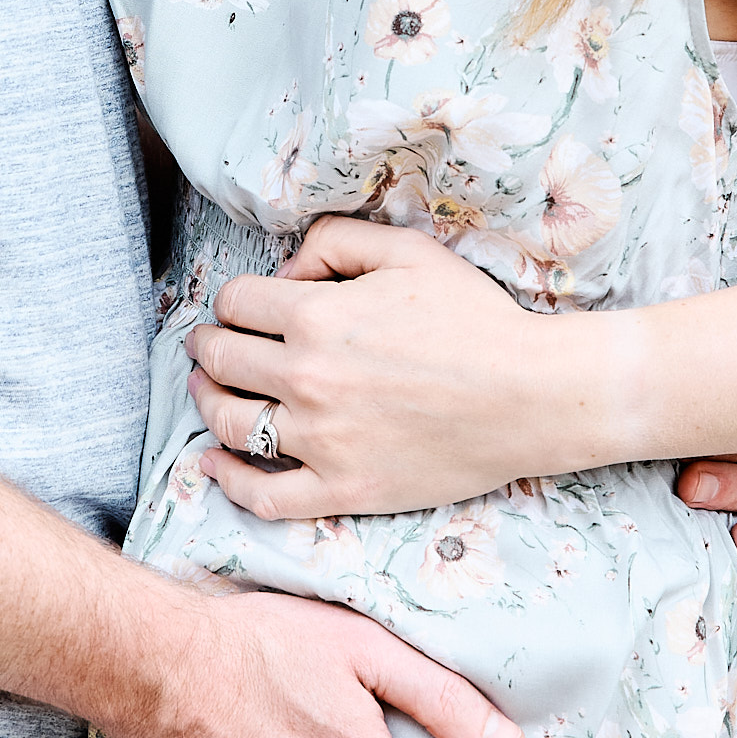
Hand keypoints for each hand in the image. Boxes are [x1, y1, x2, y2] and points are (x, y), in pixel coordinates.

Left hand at [189, 219, 736, 589]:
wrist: (530, 394)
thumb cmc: (474, 318)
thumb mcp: (407, 252)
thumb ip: (335, 242)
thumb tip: (285, 272)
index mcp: (315, 317)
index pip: (235, 303)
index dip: (232, 301)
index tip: (239, 308)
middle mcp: (305, 379)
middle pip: (222, 360)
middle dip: (209, 347)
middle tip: (209, 346)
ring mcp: (320, 441)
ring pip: (230, 423)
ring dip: (206, 402)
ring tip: (207, 391)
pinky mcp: (342, 490)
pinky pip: (263, 495)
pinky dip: (227, 481)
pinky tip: (214, 464)